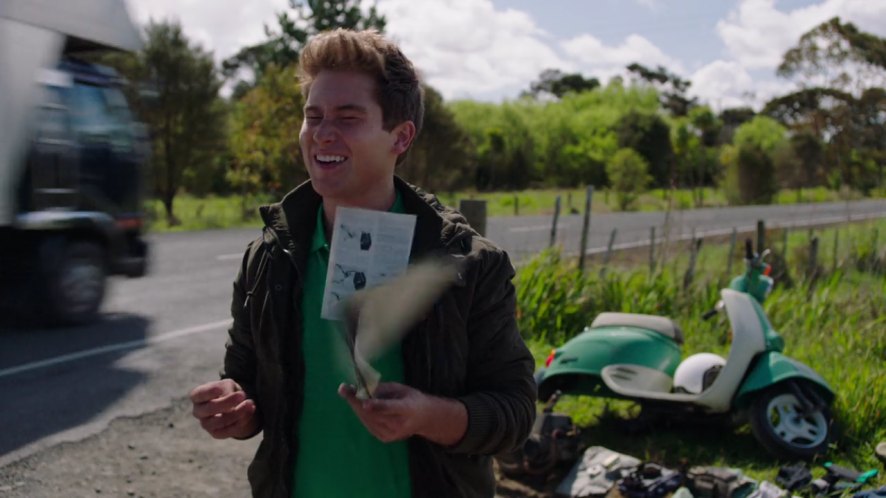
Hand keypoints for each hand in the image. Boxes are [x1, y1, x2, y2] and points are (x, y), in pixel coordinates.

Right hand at [190, 379, 258, 438]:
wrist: (234, 404)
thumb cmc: (226, 390)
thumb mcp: (227, 384)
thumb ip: (226, 389)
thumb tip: (229, 398)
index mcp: (197, 396)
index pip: (198, 395)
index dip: (208, 392)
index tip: (220, 389)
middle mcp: (198, 411)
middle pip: (209, 409)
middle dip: (226, 402)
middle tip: (242, 395)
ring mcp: (206, 424)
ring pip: (219, 422)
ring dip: (236, 413)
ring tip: (249, 403)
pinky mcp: (216, 433)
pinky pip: (228, 431)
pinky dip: (241, 421)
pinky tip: (250, 410)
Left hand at [338, 382, 465, 445]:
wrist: (424, 419)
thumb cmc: (411, 399)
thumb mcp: (401, 388)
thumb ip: (383, 389)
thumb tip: (362, 389)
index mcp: (408, 409)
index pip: (391, 408)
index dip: (377, 406)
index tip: (364, 403)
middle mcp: (399, 425)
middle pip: (374, 414)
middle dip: (356, 401)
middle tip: (343, 389)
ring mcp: (392, 434)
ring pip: (368, 419)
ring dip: (356, 406)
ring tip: (348, 393)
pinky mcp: (385, 439)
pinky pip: (368, 424)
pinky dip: (361, 414)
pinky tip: (358, 404)